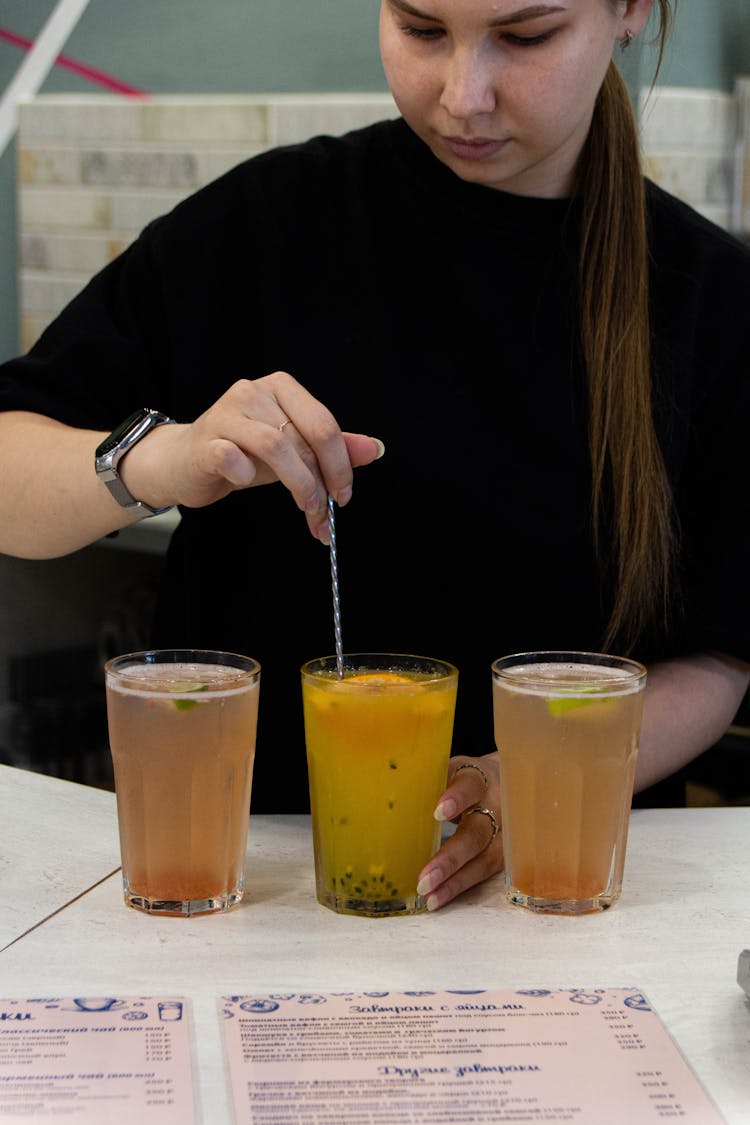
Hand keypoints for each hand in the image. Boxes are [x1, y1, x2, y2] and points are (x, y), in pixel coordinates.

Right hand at [120, 371, 383, 540]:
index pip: (323, 424)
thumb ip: (331, 448)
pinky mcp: (204, 439)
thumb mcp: (293, 451)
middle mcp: (254, 391)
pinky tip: (247, 482)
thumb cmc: (241, 454)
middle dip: (321, 482)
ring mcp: (226, 412)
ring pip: (275, 446)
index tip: (343, 496)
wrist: (185, 463)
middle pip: (303, 437)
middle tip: (325, 513)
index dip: (340, 464)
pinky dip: (247, 474)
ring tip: (304, 509)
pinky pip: (232, 456)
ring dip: (297, 484)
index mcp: (282, 388)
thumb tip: (374, 450)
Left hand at [416, 753, 502, 910]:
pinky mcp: (502, 856)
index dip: (456, 799)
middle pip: (477, 833)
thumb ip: (427, 781)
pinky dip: (457, 888)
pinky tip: (436, 898)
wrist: (506, 784)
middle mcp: (497, 807)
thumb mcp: (450, 772)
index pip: (470, 786)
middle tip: (424, 876)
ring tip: (428, 895)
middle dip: (451, 857)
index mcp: (480, 778)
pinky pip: (481, 874)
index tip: (437, 813)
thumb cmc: (463, 780)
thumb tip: (384, 791)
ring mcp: (504, 835)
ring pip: (482, 860)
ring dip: (453, 881)